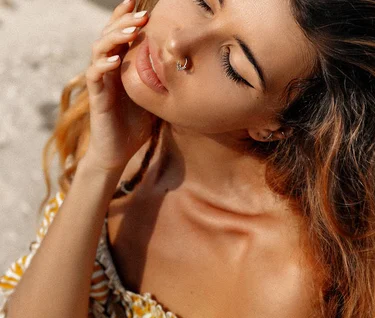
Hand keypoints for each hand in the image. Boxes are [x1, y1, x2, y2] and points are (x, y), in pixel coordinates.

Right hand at [85, 0, 154, 172]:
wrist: (117, 153)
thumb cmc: (135, 127)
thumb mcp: (155, 100)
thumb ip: (162, 83)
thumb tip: (187, 70)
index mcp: (121, 67)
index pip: (121, 35)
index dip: (128, 17)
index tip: (143, 4)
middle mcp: (108, 70)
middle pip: (109, 34)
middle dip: (124, 20)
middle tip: (143, 13)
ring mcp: (100, 82)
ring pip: (99, 49)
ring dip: (115, 36)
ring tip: (132, 30)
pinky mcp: (96, 97)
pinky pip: (95, 75)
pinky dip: (104, 64)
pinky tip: (117, 58)